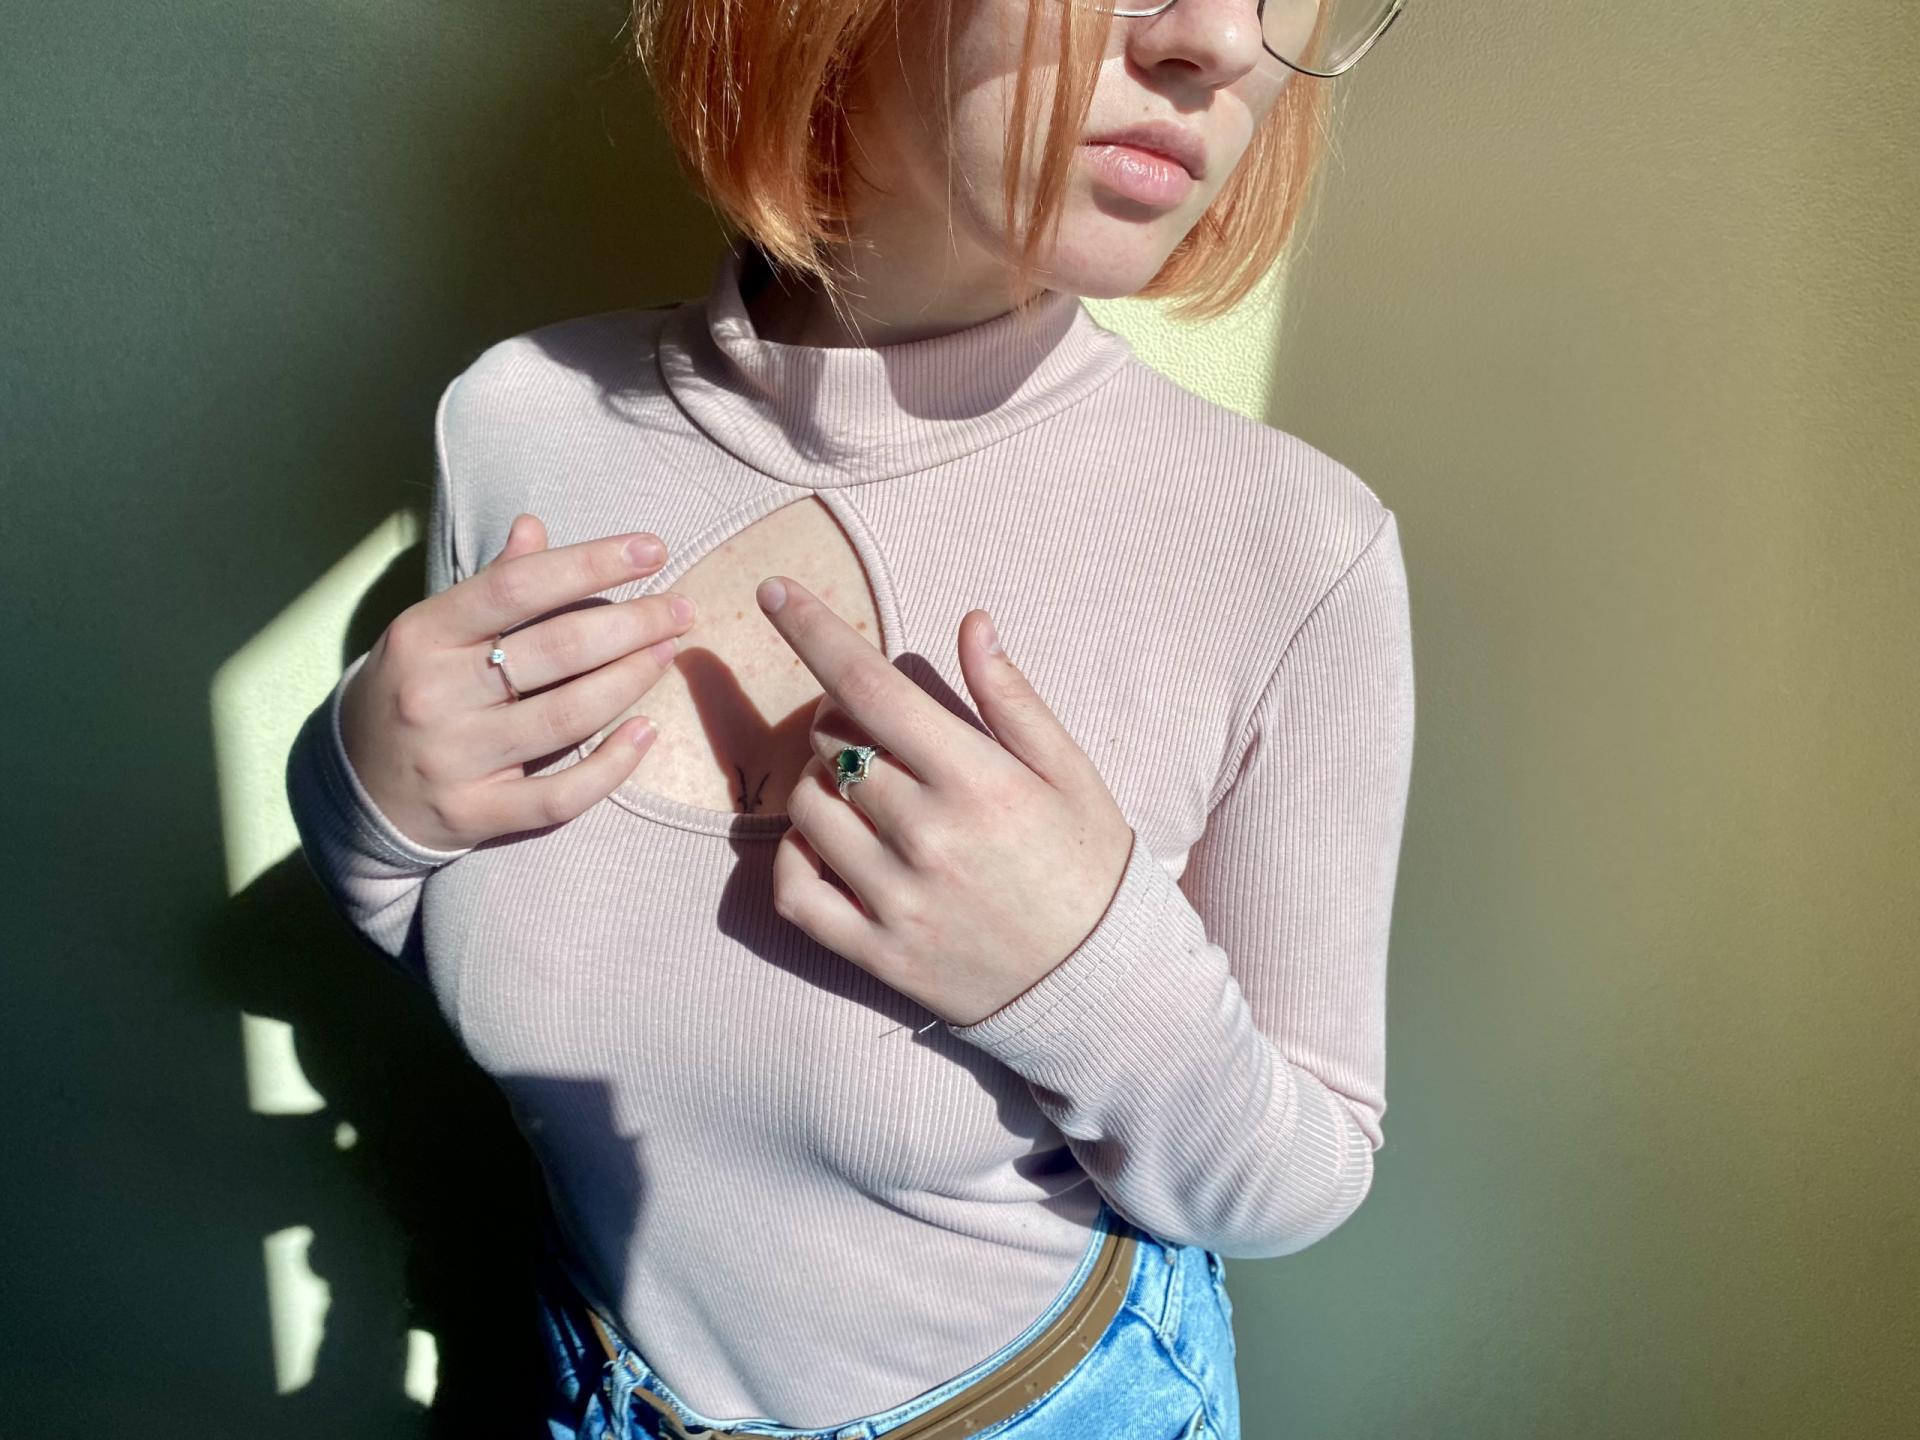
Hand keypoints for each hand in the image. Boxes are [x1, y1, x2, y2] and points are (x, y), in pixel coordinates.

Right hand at [337, 514, 697, 850]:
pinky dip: (612, 765)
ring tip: (668, 652)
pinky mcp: (474, 814)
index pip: (519, 587)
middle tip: (680, 609)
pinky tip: (646, 733)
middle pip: (558, 649)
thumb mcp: (431, 631)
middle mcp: (435, 693)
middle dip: (634, 623)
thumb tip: (535, 528)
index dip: (592, 563)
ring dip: (633, 680)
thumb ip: (491, 585)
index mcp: (423, 634)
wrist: (351, 790)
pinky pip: (559, 795)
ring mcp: (455, 759)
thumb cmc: (409, 690)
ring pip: (569, 716)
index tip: (652, 549)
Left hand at [754, 575, 1135, 1027]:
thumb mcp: (1070, 772)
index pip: (869, 686)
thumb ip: (1012, 699)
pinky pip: (795, 893)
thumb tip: (971, 622)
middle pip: (831, 747)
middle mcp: (928, 836)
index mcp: (977, 780)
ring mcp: (896, 900)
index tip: (773, 591)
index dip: (812, 629)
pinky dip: (796, 858)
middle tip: (882, 742)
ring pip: (806, 811)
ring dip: (820, 787)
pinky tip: (830, 847)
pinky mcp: (876, 954)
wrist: (1104, 986)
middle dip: (841, 726)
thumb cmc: (1090, 866)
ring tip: (865, 797)